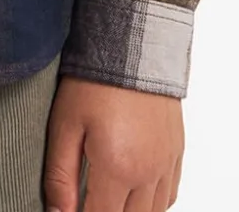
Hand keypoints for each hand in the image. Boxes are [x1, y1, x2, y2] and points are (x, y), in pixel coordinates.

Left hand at [43, 75, 183, 211]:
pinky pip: (169, 195)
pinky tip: (133, 189)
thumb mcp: (64, 124)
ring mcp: (167, 164)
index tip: (71, 208)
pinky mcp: (177, 151)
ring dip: (130, 211)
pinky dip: (152, 201)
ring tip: (106, 195)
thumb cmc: (94, 80)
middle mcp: (148, 173)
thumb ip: (60, 176)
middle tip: (87, 197)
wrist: (133, 43)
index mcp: (118, 169)